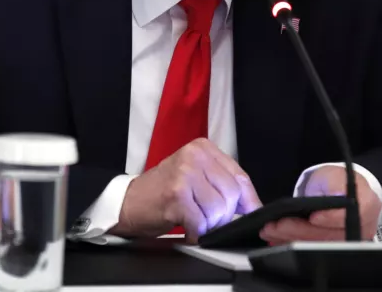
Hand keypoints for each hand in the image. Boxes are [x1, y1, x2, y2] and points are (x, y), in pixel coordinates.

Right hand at [111, 138, 261, 242]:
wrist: (128, 201)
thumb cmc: (163, 191)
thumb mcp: (195, 176)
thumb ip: (222, 183)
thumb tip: (252, 205)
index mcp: (203, 148)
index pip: (240, 176)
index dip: (248, 200)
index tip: (251, 213)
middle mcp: (194, 156)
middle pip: (232, 194)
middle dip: (224, 215)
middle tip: (208, 219)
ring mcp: (185, 174)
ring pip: (219, 210)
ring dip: (209, 224)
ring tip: (194, 220)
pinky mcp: (176, 195)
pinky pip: (201, 222)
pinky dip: (197, 232)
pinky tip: (187, 227)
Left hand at [260, 166, 380, 243]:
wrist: (337, 191)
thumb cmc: (337, 183)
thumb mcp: (334, 175)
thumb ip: (334, 184)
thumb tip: (334, 195)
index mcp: (366, 206)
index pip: (350, 216)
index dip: (331, 219)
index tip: (313, 216)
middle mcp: (360, 228)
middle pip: (330, 236)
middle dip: (300, 231)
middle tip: (277, 225)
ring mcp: (347, 242)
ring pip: (318, 246)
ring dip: (291, 239)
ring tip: (271, 231)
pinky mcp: (332, 249)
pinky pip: (311, 250)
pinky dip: (292, 243)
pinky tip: (277, 239)